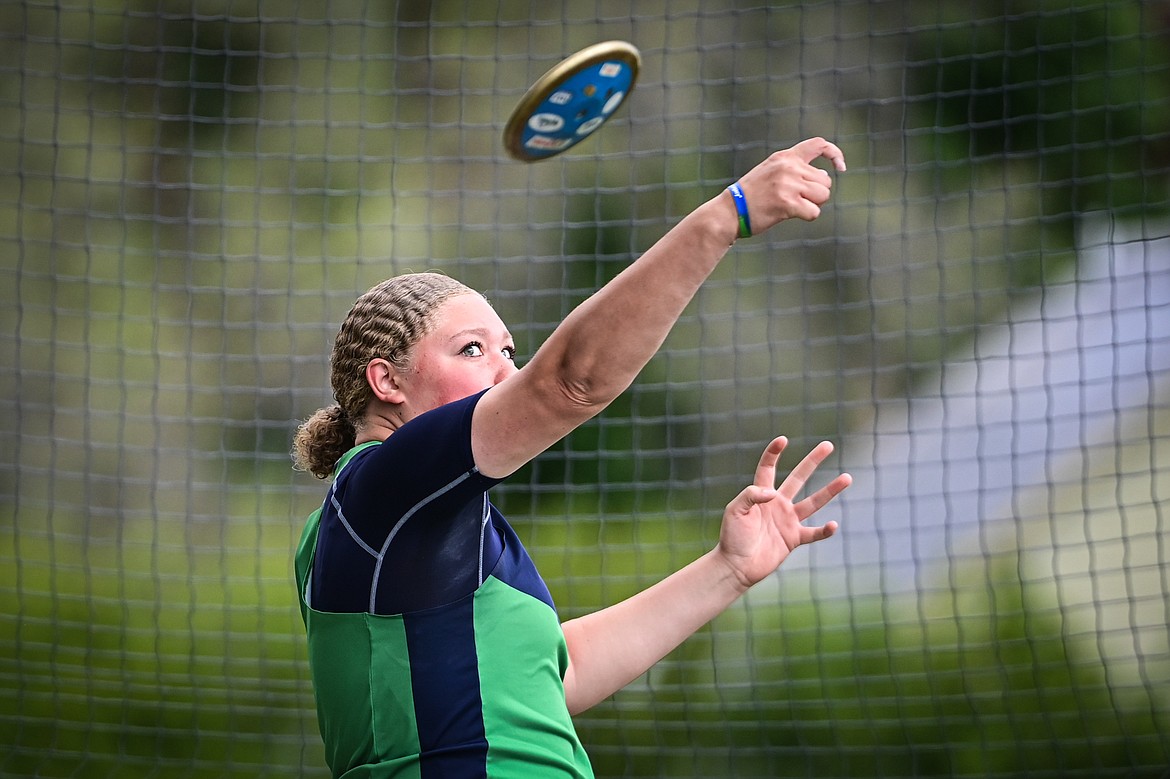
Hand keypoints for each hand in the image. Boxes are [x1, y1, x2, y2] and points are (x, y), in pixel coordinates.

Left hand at [717, 436, 850, 590]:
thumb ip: (751, 495)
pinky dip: (824, 531)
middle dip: (812, 461)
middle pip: (799, 477)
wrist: (736, 566)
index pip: (768, 468)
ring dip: (830, 490)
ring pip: (814, 502)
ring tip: (848, 477)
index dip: (774, 453)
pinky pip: (813, 533)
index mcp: (760, 494)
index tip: (783, 440)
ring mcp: (788, 520)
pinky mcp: (793, 539)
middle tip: (828, 445)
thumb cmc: (732, 537)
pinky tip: (833, 525)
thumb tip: (773, 493)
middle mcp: (777, 504)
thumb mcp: (735, 510)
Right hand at [733, 138, 845, 230]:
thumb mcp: (770, 171)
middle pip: (825, 181)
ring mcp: (788, 184)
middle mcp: (788, 167)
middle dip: (816, 193)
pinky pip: (814, 212)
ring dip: (812, 205)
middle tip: (796, 200)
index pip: (819, 145)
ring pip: (823, 196)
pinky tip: (790, 215)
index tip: (840, 168)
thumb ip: (795, 169)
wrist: (729, 212)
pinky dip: (806, 216)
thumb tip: (825, 178)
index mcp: (784, 157)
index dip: (835, 155)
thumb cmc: (751, 196)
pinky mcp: (787, 203)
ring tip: (791, 206)